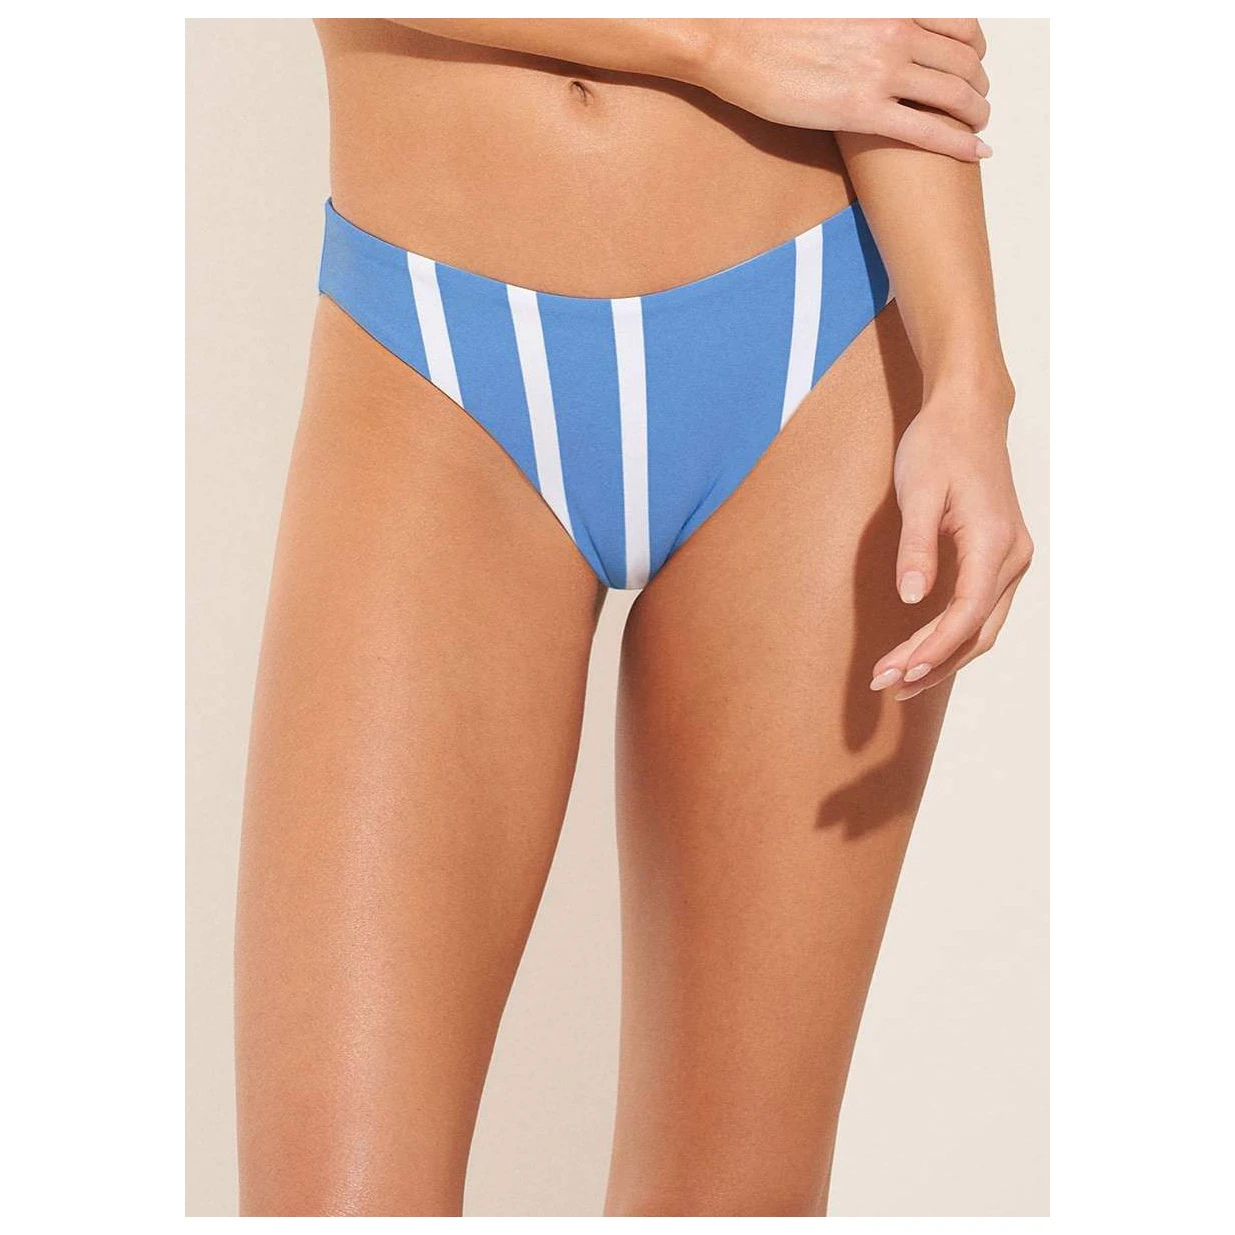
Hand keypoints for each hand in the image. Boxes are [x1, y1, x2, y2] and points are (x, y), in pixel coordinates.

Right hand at [696, 19, 991, 160]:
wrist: (733, 41)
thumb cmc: (769, 22)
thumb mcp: (834, 7)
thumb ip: (864, 15)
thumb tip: (868, 24)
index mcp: (891, 4)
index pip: (960, 23)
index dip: (974, 47)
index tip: (971, 63)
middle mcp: (896, 31)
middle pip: (964, 60)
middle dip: (978, 84)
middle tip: (976, 102)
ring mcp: (882, 71)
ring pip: (956, 94)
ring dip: (976, 112)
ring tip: (976, 126)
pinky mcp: (863, 110)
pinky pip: (929, 129)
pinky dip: (960, 142)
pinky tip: (976, 150)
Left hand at [870, 386, 1032, 699]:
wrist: (968, 414)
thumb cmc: (939, 446)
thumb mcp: (919, 493)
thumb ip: (916, 548)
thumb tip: (912, 599)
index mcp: (994, 543)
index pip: (966, 614)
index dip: (932, 649)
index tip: (898, 672)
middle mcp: (1012, 557)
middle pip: (976, 631)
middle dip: (932, 664)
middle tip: (886, 684)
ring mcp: (1010, 559)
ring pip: (981, 626)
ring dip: (942, 656)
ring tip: (898, 679)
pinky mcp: (998, 558)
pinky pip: (979, 610)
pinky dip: (951, 636)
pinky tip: (920, 651)